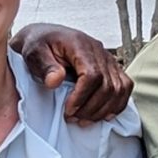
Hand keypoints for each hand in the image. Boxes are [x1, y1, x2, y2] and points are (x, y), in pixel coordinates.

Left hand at [14, 24, 131, 122]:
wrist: (44, 37)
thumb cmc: (38, 44)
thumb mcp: (33, 52)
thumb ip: (44, 66)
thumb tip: (55, 81)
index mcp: (80, 45)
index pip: (92, 75)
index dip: (82, 97)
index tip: (68, 110)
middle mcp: (98, 50)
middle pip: (108, 85)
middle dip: (91, 108)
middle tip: (73, 118)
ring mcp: (107, 59)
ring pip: (120, 89)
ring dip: (103, 109)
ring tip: (83, 119)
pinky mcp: (111, 67)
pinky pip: (125, 87)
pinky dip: (116, 104)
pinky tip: (102, 114)